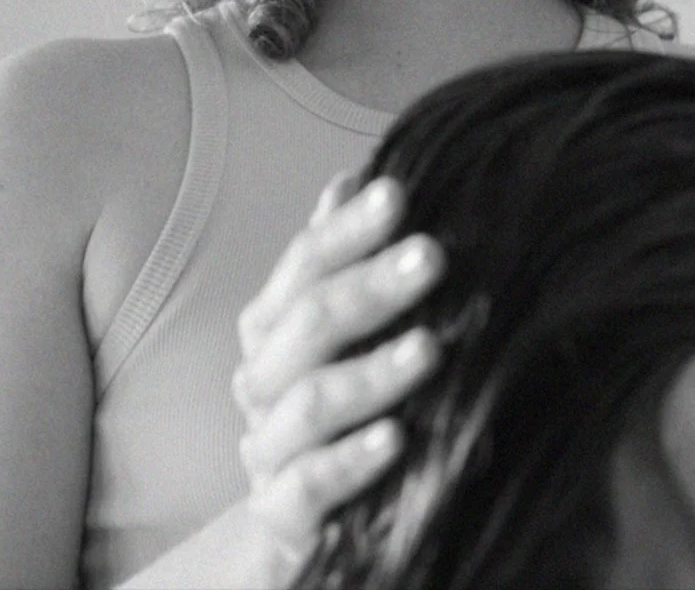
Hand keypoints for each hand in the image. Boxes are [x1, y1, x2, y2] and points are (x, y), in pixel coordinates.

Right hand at [230, 170, 445, 570]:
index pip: (306, 261)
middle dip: (370, 286)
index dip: (348, 228)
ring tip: (430, 348)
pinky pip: (308, 485)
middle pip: (308, 322)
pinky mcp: (281, 512)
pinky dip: (350, 461)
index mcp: (273, 322)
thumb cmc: (332, 399)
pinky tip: (398, 438)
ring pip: (310, 401)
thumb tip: (352, 178)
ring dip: (371, 373)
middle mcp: (262, 377)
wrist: (295, 517)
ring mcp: (268, 445)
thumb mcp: (338, 327)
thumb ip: (341, 257)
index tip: (398, 193)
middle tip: (432, 257)